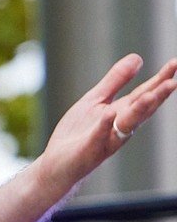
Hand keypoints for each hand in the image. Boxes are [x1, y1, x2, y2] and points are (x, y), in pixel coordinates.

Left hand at [37, 55, 176, 192]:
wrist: (56, 164)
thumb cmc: (77, 133)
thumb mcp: (96, 100)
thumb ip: (116, 81)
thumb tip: (138, 57)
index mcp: (122, 112)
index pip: (145, 93)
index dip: (160, 79)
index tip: (175, 63)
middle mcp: (120, 126)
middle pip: (142, 109)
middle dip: (158, 96)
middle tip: (173, 82)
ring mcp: (107, 139)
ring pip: (127, 124)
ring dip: (140, 110)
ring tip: (151, 95)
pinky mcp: (90, 149)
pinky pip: (99, 136)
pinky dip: (104, 125)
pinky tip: (110, 113)